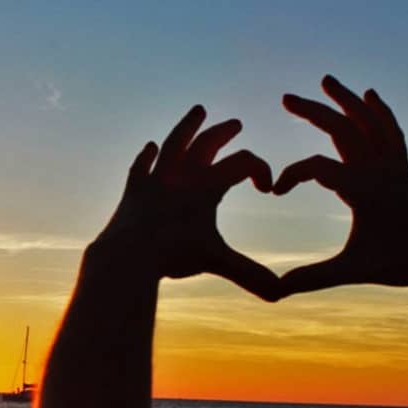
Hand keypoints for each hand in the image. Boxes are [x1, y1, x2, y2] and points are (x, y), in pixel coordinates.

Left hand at [91, 105, 279, 300]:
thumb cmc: (172, 255)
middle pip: (207, 142)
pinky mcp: (134, 190)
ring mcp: (155, 179)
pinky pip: (142, 166)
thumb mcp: (216, 262)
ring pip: (174, 143)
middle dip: (224, 132)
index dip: (261, 169)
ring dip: (187, 127)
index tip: (267, 189)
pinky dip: (148, 156)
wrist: (126, 254)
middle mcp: (181, 174)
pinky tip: (151, 147)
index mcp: (206, 184)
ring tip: (197, 112)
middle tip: (235, 124)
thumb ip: (250, 275)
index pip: (243, 162)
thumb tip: (281, 296)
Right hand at [277, 75, 407, 294]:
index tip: (274, 191)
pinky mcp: (403, 167)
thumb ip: (313, 277)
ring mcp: (394, 165)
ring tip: (327, 80)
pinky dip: (379, 111)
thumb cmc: (400, 263)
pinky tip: (369, 95)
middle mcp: (380, 169)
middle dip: (313, 111)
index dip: (290, 174)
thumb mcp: (352, 270)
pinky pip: (391, 130)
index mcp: (364, 188)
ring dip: (346, 100)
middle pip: (343, 128)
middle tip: (286, 98)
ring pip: (369, 121)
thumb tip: (276, 289)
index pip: (317, 167)